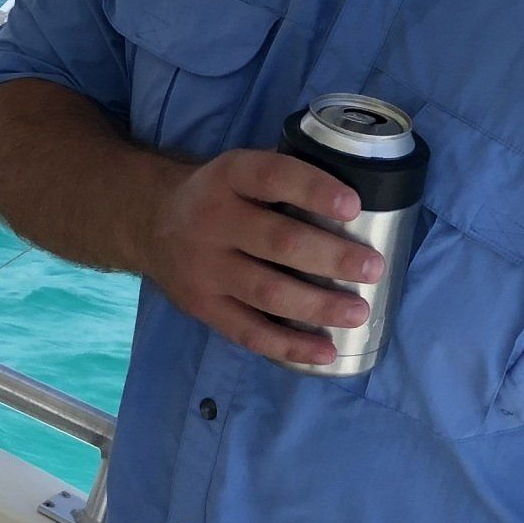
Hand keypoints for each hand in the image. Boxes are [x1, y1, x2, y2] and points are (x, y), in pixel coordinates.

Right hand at [145, 148, 386, 365]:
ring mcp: (205, 268)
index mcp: (228, 177)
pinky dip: (290, 346)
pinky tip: (325, 351)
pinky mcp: (202, 307)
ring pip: (267, 291)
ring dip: (318, 305)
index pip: (272, 177)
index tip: (354, 206)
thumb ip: (284, 180)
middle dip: (331, 256)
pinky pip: (249, 332)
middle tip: (371, 267)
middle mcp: (212, 220)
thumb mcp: (239, 171)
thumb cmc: (221, 197)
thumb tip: (360, 200)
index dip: (313, 190)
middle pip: (277, 241)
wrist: (152, 223)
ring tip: (358, 312)